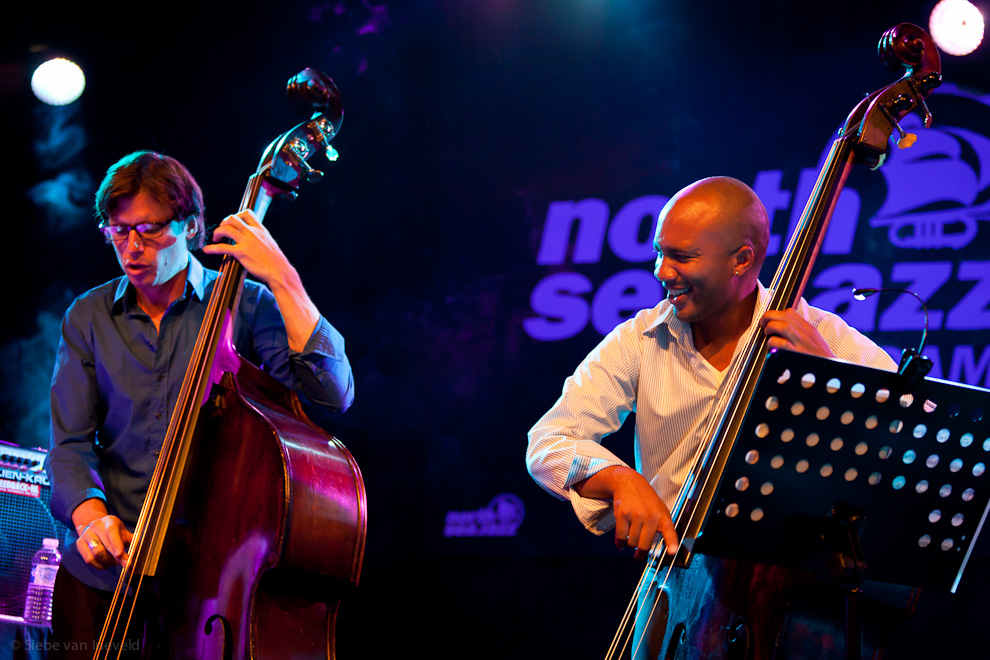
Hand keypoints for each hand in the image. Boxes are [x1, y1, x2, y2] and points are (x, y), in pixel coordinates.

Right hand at [76, 515, 131, 568]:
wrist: (97, 526)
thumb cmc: (114, 531)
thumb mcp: (123, 531)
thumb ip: (132, 540)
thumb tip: (139, 550)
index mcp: (109, 521)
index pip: (111, 532)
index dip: (115, 544)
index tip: (120, 555)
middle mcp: (95, 526)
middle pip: (102, 546)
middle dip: (114, 558)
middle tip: (125, 564)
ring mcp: (85, 535)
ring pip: (95, 554)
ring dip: (107, 562)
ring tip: (115, 563)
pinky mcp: (79, 544)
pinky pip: (88, 559)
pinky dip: (99, 565)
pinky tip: (106, 565)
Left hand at [203, 210, 320, 351]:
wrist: (280, 272)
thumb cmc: (277, 262)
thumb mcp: (270, 245)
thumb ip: (261, 240)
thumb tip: (255, 242)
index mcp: (261, 230)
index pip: (247, 213)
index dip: (236, 215)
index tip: (232, 223)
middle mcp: (253, 233)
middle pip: (232, 219)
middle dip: (223, 223)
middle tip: (221, 232)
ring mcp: (247, 242)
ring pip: (226, 229)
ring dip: (217, 233)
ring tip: (215, 240)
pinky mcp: (241, 253)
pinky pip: (223, 247)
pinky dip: (212, 248)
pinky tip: (207, 250)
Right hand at [575, 466, 678, 559]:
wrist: (629, 483)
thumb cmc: (646, 500)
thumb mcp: (660, 510)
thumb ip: (663, 527)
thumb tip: (668, 549)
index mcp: (663, 516)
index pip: (669, 532)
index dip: (671, 543)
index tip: (672, 552)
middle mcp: (650, 516)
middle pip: (644, 545)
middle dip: (640, 554)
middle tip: (638, 556)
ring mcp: (636, 515)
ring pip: (632, 543)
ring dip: (629, 545)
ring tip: (630, 542)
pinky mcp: (623, 515)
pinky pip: (620, 537)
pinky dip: (619, 543)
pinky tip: (620, 543)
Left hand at [759, 308, 834, 357]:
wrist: (832, 370)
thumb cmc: (820, 356)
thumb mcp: (813, 339)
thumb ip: (800, 332)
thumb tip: (782, 326)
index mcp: (808, 328)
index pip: (790, 312)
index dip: (776, 313)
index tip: (770, 319)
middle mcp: (805, 333)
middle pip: (784, 316)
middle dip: (769, 317)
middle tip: (763, 324)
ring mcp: (802, 343)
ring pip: (783, 326)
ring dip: (770, 327)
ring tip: (767, 333)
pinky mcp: (797, 354)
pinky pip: (781, 343)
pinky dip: (772, 343)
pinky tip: (771, 348)